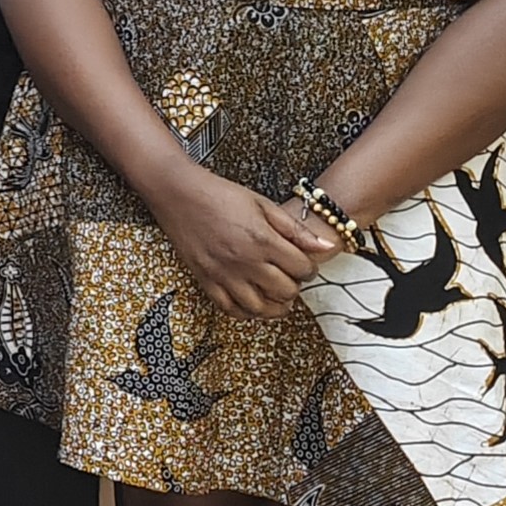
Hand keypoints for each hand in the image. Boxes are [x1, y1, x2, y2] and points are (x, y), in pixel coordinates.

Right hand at [148, 165, 340, 314]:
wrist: (179, 193)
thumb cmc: (221, 195)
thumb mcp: (264, 204)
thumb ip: (296, 230)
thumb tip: (326, 247)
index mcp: (263, 240)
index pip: (302, 269)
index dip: (309, 268)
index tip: (303, 264)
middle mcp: (245, 261)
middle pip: (285, 291)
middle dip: (294, 286)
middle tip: (289, 277)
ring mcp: (223, 274)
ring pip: (260, 307)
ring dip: (274, 306)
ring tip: (277, 297)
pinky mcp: (205, 279)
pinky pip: (229, 309)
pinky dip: (245, 312)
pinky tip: (253, 303)